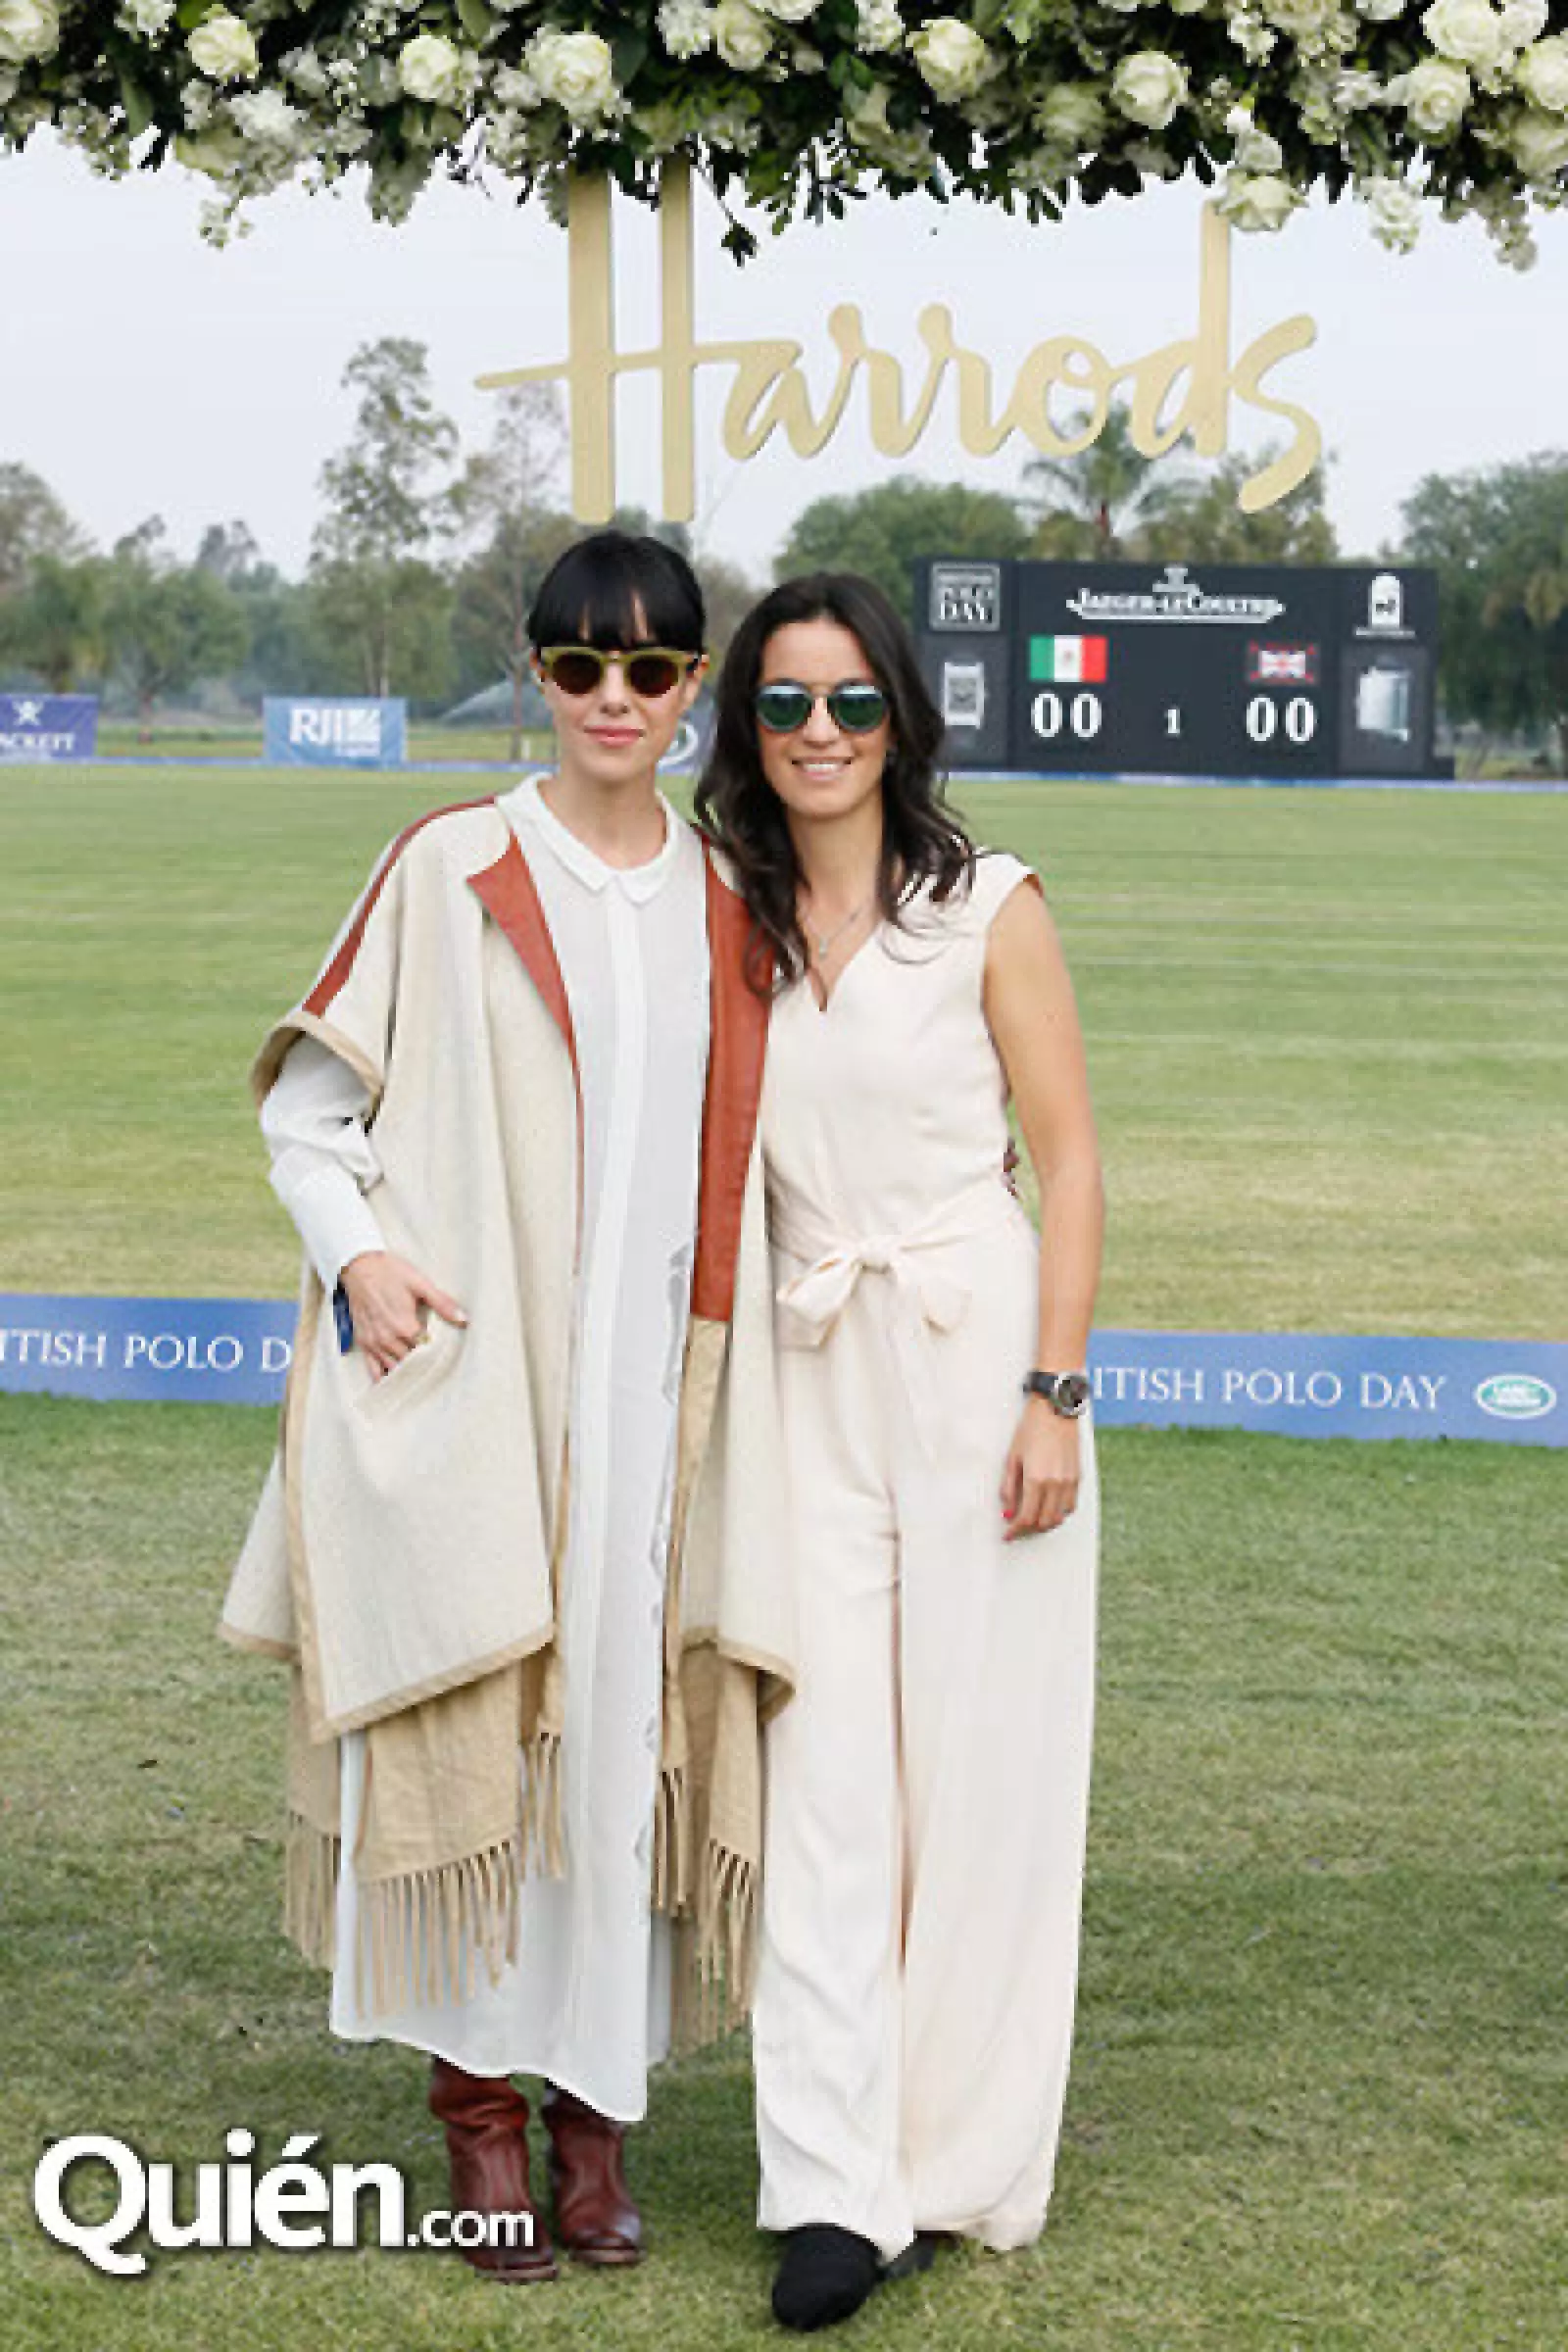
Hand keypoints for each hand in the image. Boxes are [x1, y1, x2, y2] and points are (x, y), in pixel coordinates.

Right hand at [340, 1251, 466, 1381]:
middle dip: (423, 1367)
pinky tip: (392, 1385)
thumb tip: (463, 1318)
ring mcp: (374, 1342)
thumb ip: (442, 1303)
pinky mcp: (363, 1341)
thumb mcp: (419, 1283)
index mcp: (404, 1326)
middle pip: (410, 1363)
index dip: (437, 1356)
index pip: (426, 1352)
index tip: (447, 1360)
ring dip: (406, 1374)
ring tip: (420, 1381)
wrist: (358, 1266)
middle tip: (437, 1372)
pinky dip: (382, 1378)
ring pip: (393, 1368)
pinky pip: (372, 1368)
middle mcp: (388, 1339)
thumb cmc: (389, 1272)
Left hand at [1000, 1400, 1080, 1541]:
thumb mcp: (1012, 1458)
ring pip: (1060, 1517)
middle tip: (1018, 1527)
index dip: (1015, 1530)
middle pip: (1044, 1522)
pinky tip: (1049, 1506)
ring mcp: (1069, 1481)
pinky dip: (1059, 1512)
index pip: (1026, 1517)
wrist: (1055, 1410)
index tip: (1008, 1534)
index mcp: (1036, 1480)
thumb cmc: (1031, 1429)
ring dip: (1046, 1522)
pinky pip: (1071, 1505)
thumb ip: (1009, 1487)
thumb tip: (1007, 1510)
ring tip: (1033, 1518)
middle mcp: (1055, 1484)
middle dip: (1029, 1529)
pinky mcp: (1078, 1477)